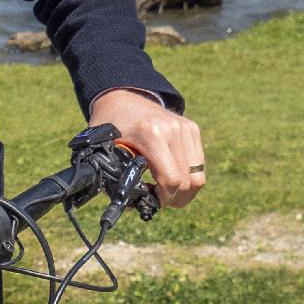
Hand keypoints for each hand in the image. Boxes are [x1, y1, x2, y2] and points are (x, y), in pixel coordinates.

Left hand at [87, 89, 205, 206]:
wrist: (122, 98)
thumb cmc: (110, 126)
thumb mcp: (105, 149)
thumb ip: (114, 176)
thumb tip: (130, 205)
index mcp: (151, 134)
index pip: (171, 179)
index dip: (164, 198)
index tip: (152, 201)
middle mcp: (173, 129)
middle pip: (188, 181)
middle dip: (174, 198)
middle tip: (158, 200)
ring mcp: (185, 127)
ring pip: (198, 176)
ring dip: (185, 191)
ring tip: (166, 192)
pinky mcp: (192, 128)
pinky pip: (199, 165)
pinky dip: (188, 177)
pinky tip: (171, 177)